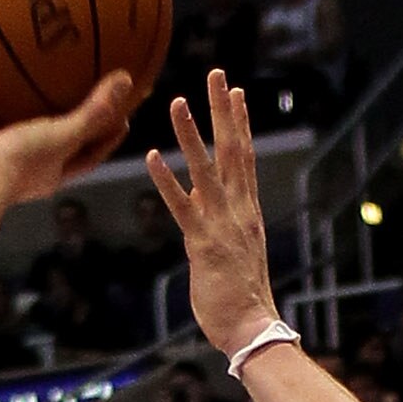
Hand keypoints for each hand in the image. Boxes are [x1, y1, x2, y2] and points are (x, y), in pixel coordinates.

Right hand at [0, 71, 135, 216]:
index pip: (89, 154)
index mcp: (50, 170)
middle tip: (76, 90)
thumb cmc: (16, 166)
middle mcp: (22, 166)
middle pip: (49, 142)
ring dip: (2, 110)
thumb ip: (92, 113)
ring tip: (8, 79)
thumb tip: (127, 79)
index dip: (108, 136)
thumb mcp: (60, 136)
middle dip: (62, 121)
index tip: (124, 115)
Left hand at [145, 72, 280, 359]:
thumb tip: (206, 217)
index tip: (235, 92)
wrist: (251, 327)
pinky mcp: (202, 243)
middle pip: (232, 149)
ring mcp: (221, 224)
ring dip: (191, 133)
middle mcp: (238, 210)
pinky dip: (165, 180)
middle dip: (223, 110)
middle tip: (216, 74)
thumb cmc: (241, 299)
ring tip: (178, 101)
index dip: (240, 123)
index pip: (245, 157)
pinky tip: (151, 156)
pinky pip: (181, 205)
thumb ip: (222, 230)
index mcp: (248, 211)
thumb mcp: (235, 255)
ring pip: (206, 168)